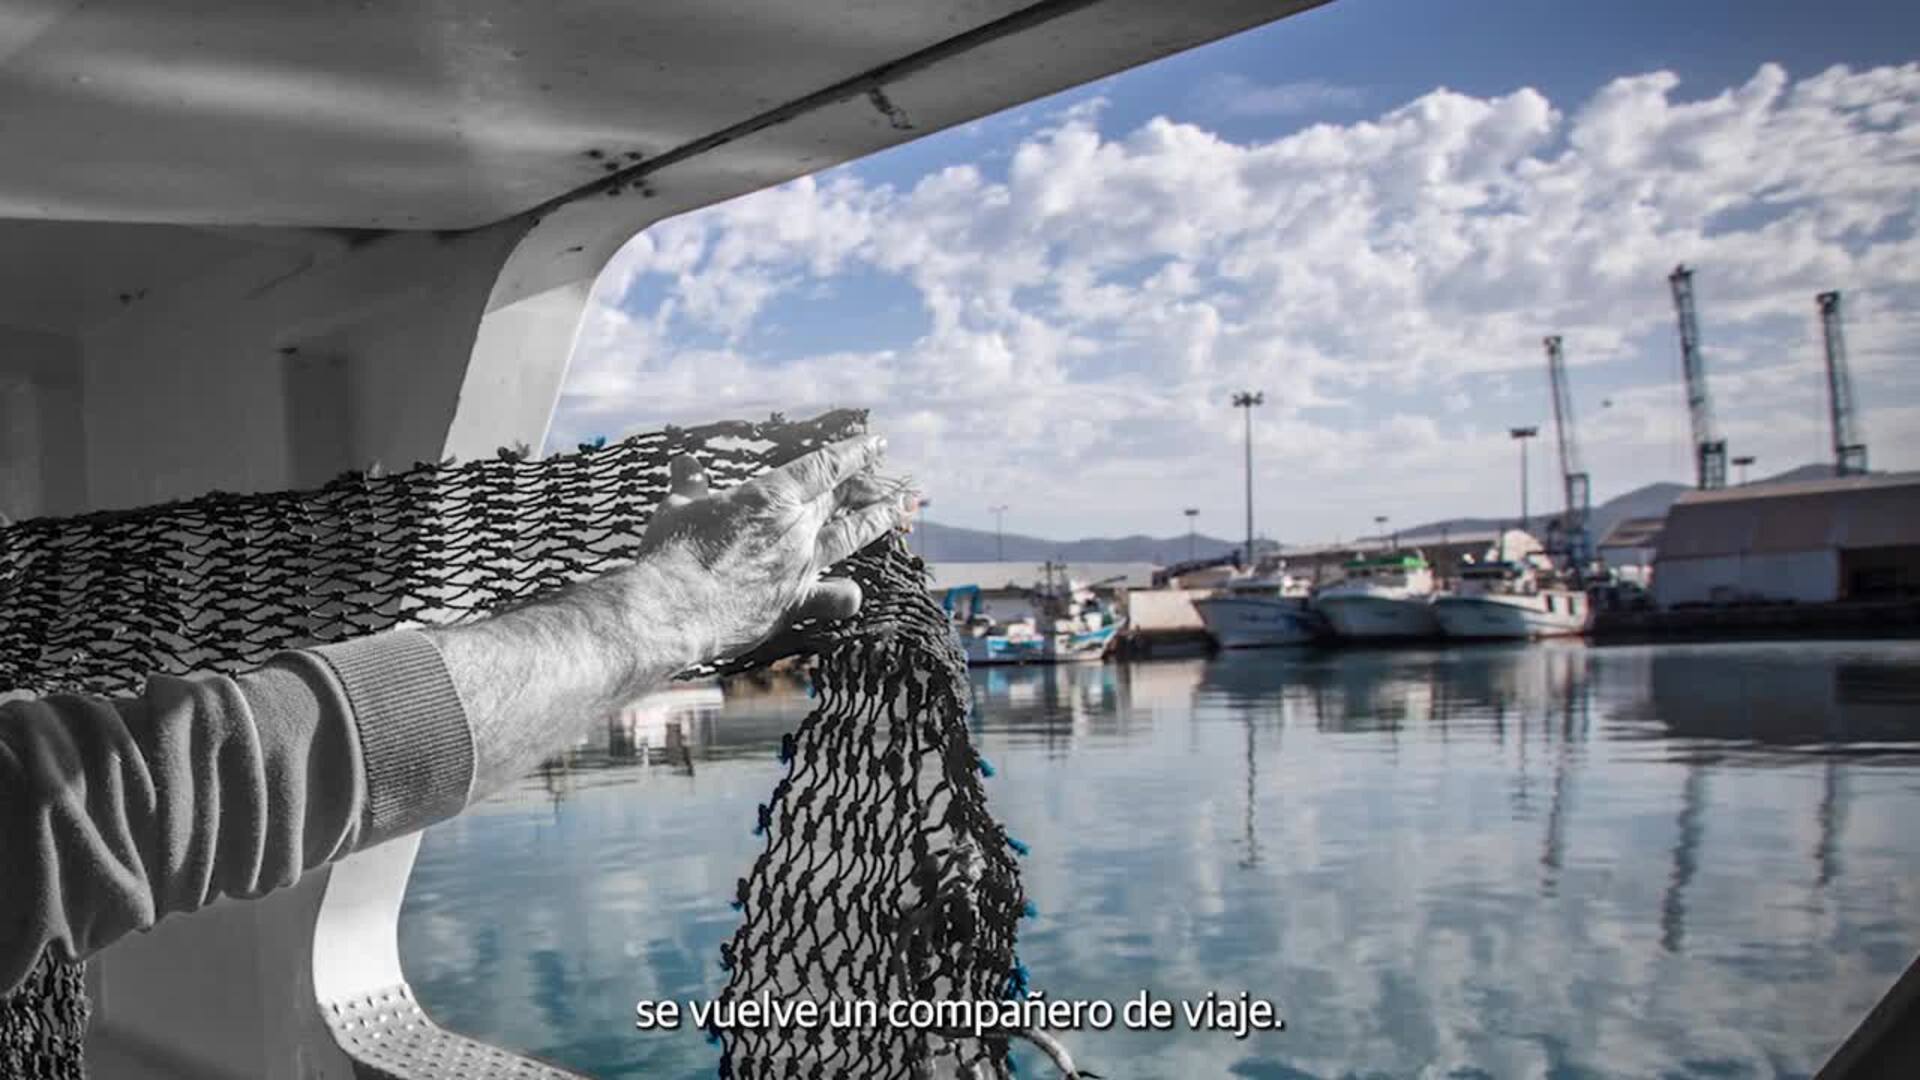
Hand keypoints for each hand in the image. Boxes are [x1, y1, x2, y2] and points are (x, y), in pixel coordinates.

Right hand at [637, 434, 914, 661]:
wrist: (674, 608)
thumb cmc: (671, 553)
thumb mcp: (677, 508)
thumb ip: (689, 484)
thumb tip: (682, 462)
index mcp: (770, 496)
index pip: (825, 465)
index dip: (856, 452)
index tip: (877, 444)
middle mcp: (795, 528)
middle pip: (842, 499)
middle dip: (866, 487)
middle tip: (887, 479)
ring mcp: (801, 566)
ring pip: (852, 537)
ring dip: (879, 521)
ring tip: (902, 511)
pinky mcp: (797, 603)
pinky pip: (838, 597)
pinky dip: (847, 594)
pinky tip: (852, 594)